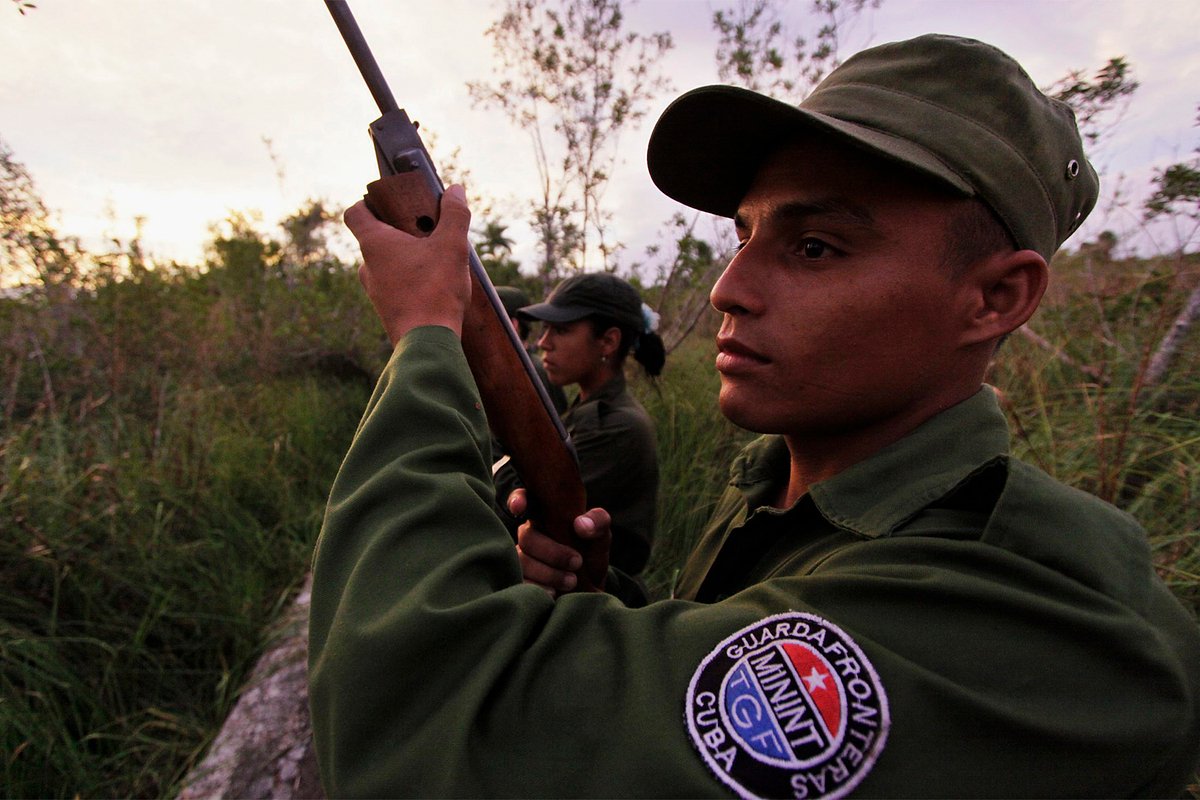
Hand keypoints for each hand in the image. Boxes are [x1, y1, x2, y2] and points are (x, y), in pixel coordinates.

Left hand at [343, 184, 472, 343]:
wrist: (428, 341)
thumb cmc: (435, 289)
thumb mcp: (451, 245)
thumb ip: (455, 215)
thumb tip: (455, 190)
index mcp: (374, 244)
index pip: (354, 213)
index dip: (367, 203)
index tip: (386, 202)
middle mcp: (368, 267)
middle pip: (374, 239)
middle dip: (397, 232)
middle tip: (422, 230)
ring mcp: (375, 291)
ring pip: (385, 265)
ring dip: (405, 259)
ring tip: (433, 260)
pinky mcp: (387, 310)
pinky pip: (394, 286)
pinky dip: (409, 281)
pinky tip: (434, 286)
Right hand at [508, 488, 611, 596]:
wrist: (589, 591)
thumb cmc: (590, 557)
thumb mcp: (600, 537)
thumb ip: (598, 522)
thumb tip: (580, 525)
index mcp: (544, 518)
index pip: (525, 500)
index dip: (518, 500)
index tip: (519, 508)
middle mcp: (529, 536)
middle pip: (527, 537)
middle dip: (552, 551)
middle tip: (577, 561)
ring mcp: (522, 559)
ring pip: (522, 561)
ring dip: (548, 572)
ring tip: (571, 581)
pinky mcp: (521, 581)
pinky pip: (520, 582)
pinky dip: (538, 587)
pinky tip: (554, 593)